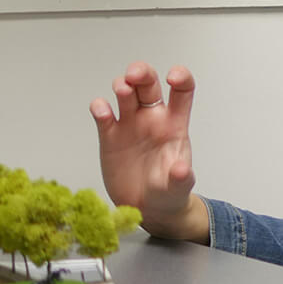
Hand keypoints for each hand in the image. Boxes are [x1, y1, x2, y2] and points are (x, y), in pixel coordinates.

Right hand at [89, 62, 207, 242]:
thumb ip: (181, 179)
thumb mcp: (178, 188)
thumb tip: (182, 170)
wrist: (147, 210)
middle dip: (141, 73)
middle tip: (133, 76)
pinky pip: (103, 116)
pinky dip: (100, 108)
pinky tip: (102, 111)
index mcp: (175, 125)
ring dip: (122, 86)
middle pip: (148, 84)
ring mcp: (130, 125)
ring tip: (122, 91)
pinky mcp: (110, 137)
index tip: (172, 77)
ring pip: (125, 93)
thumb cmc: (169, 192)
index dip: (180, 77)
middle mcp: (152, 119)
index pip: (182, 91)